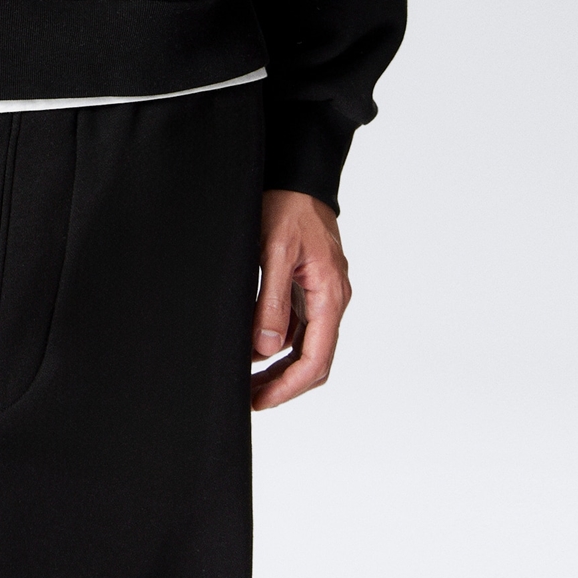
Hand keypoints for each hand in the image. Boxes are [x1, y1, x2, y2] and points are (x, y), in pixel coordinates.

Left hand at [250, 187, 351, 409]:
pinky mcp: (309, 287)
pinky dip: (277, 341)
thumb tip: (266, 349)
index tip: (260, 401)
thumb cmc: (287, 207)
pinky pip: (298, 325)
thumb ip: (271, 300)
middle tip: (248, 397)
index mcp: (329, 295)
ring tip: (245, 378)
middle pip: (314, 360)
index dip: (288, 386)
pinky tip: (252, 344)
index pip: (316, 359)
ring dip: (278, 366)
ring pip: (305, 345)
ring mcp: (322, 295)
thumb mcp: (274, 251)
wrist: (298, 176)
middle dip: (283, 384)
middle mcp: (332, 300)